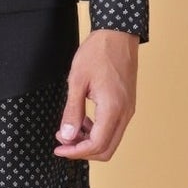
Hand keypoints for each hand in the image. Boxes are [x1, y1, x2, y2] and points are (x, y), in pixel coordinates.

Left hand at [53, 28, 138, 160]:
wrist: (118, 35)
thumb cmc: (98, 53)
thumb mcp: (77, 81)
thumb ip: (72, 111)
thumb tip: (67, 136)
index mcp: (113, 108)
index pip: (96, 145)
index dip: (75, 152)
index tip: (59, 149)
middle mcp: (125, 113)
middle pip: (106, 150)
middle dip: (82, 151)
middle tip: (63, 141)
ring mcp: (128, 110)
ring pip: (111, 141)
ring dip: (90, 142)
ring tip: (70, 130)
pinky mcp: (127, 105)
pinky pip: (114, 129)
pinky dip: (98, 132)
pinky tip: (84, 120)